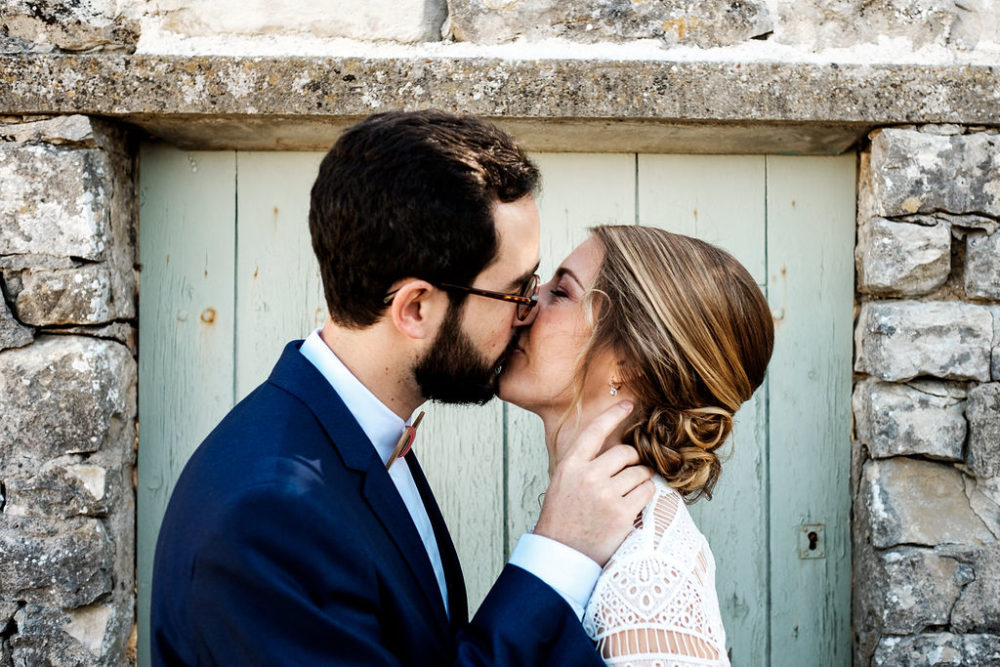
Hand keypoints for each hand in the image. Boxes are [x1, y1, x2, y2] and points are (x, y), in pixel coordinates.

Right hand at [533, 401, 654, 565]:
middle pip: (625, 453)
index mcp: (571, 465)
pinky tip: (634, 504)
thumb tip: (615, 449)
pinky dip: (645, 495)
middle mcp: (588, 476)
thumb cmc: (563, 518)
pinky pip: (647, 492)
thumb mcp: (563, 483)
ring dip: (640, 480)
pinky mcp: (622, 513)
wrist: (561, 553)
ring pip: (640, 473)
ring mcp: (605, 495)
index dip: (614, 415)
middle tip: (628, 473)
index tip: (628, 405)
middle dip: (632, 461)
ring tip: (629, 492)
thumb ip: (585, 464)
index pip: (595, 431)